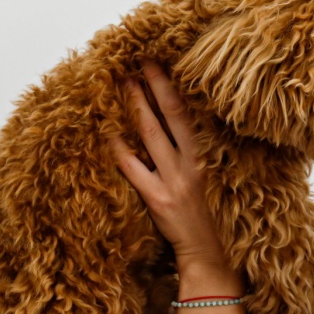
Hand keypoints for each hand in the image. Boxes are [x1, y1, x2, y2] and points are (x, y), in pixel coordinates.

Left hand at [109, 63, 230, 273]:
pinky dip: (120, 151)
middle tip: (138, 62)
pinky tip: (108, 134)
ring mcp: (173, 180)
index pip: (185, 114)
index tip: (157, 64)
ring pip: (151, 136)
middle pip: (170, 117)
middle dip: (154, 87)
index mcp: (201, 156)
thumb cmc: (203, 213)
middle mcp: (189, 163)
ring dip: (137, 108)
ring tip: (123, 86)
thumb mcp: (202, 177)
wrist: (205, 250)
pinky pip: (134, 169)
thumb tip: (166, 123)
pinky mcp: (158, 199)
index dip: (170, 88)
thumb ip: (187, 152)